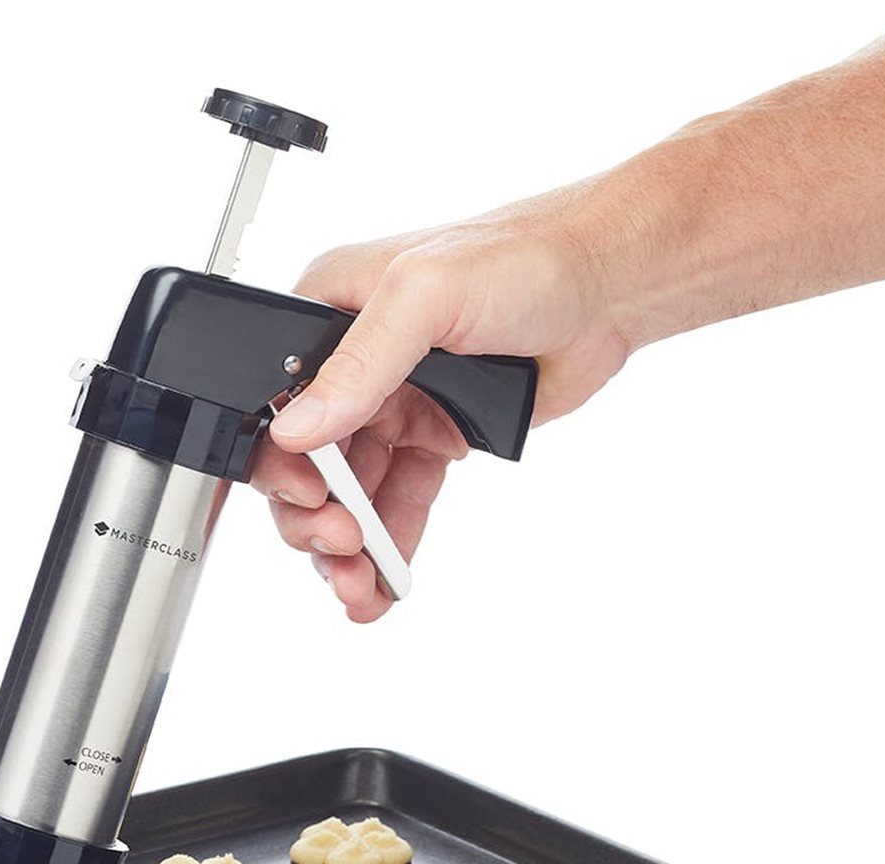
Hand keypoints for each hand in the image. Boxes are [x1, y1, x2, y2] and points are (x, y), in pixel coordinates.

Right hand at [254, 200, 632, 620]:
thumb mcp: (426, 296)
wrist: (610, 284)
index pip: (274, 402)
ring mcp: (393, 403)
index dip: (282, 460)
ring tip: (361, 585)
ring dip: (347, 544)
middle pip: (305, 460)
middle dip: (314, 516)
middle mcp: (352, 361)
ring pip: (349, 492)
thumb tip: (296, 428)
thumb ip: (359, 364)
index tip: (309, 499)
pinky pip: (399, 499)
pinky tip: (386, 579)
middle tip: (343, 545)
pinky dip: (390, 541)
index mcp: (328, 312)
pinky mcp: (434, 437)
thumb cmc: (523, 259)